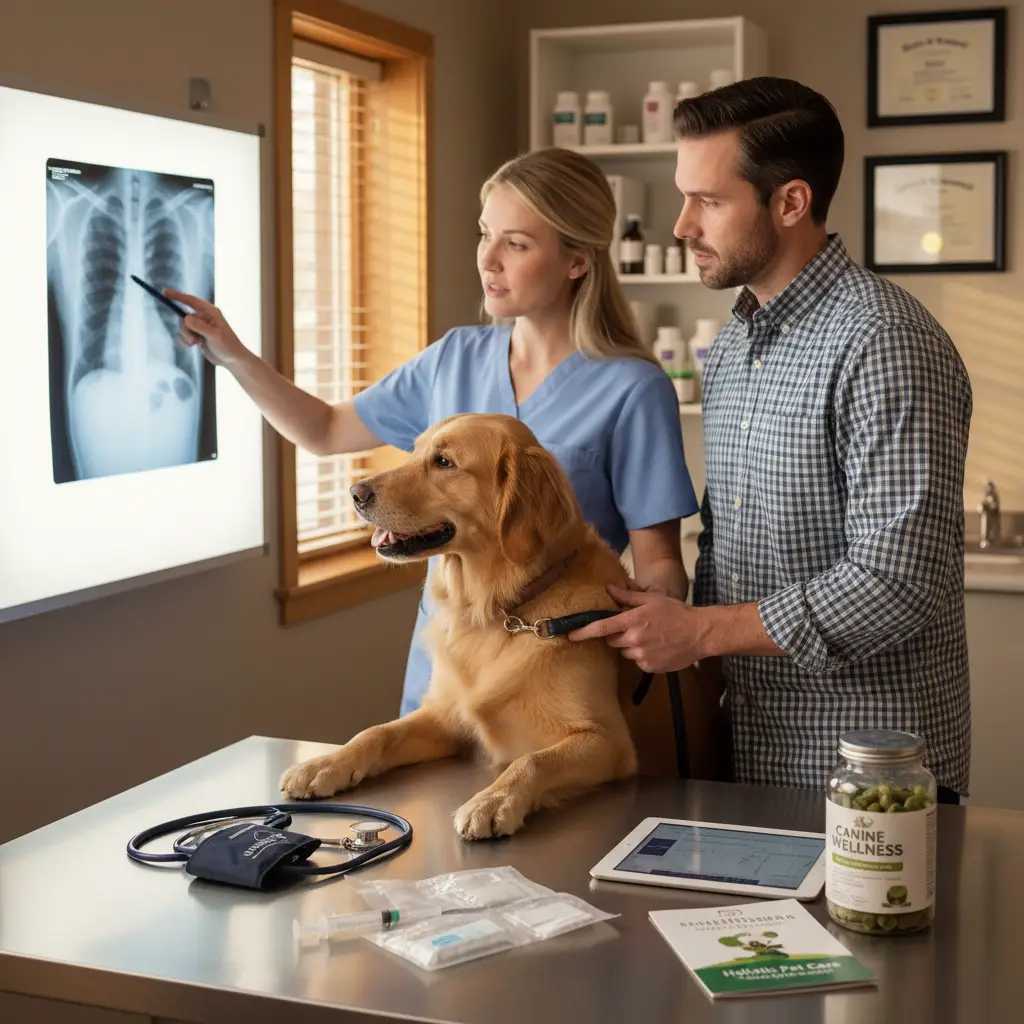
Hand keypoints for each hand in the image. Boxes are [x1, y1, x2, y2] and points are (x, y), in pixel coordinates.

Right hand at [163, 289, 246, 367]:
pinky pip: (184, 335)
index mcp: (210, 312)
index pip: (191, 300)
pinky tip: (194, 346)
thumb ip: (200, 326)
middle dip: (185, 329)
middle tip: (193, 341)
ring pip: (183, 328)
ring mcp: (200, 326)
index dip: (177, 296)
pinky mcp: (197, 335)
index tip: (164, 292)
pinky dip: (185, 341)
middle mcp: (204, 317)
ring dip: (186, 337)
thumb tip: (186, 318)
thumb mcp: (214, 336)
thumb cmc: (228, 346)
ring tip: (196, 344)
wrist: (232, 360)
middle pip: (184, 317)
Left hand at [567, 583, 705, 673]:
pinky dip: (643, 656)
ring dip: (632, 646)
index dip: (584, 632)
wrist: (699, 633)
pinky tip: (657, 648)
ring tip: (650, 638)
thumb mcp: (651, 599)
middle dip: (618, 635)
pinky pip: (638, 662)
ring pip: (625, 652)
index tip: (571, 635)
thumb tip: (608, 589)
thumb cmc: (675, 612)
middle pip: (612, 641)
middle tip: (635, 627)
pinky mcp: (649, 667)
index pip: (602, 627)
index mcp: (633, 621)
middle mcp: (634, 640)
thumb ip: (627, 597)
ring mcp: (642, 656)